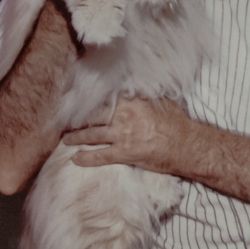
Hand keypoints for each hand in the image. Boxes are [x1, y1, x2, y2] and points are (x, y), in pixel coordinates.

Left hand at [62, 96, 188, 173]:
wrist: (185, 145)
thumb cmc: (176, 122)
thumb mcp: (160, 100)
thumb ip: (142, 94)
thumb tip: (131, 88)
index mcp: (131, 100)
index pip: (103, 96)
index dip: (88, 98)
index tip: (75, 97)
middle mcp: (123, 115)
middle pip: (92, 114)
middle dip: (76, 117)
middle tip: (64, 119)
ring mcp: (122, 135)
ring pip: (91, 134)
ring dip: (76, 137)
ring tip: (66, 138)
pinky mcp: (124, 153)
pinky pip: (100, 156)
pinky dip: (86, 158)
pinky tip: (75, 159)